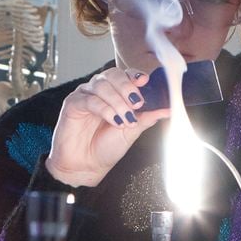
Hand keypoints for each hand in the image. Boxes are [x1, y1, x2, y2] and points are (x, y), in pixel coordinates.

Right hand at [46, 68, 168, 186]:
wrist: (87, 166)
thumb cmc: (108, 146)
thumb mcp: (133, 130)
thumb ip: (148, 117)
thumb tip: (169, 109)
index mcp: (116, 93)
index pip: (126, 75)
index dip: (135, 76)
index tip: (145, 81)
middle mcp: (100, 90)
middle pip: (113, 75)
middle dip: (127, 87)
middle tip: (137, 104)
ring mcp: (85, 95)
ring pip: (102, 85)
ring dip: (117, 101)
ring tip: (126, 119)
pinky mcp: (72, 104)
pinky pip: (89, 100)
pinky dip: (105, 109)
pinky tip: (114, 121)